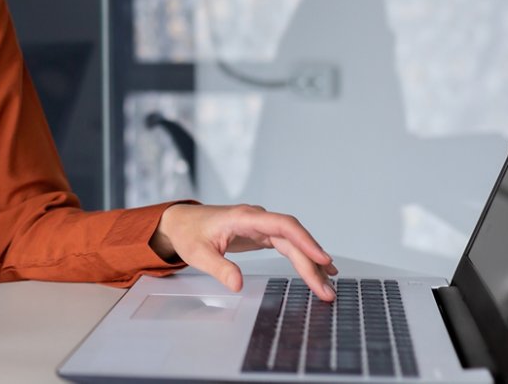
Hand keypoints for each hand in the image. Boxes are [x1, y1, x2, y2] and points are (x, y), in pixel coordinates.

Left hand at [150, 204, 337, 300]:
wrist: (180, 222)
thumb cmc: (188, 233)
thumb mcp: (198, 253)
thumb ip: (218, 267)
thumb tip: (237, 284)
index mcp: (244, 218)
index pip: (283, 226)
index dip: (305, 241)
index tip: (322, 258)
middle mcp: (257, 219)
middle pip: (293, 239)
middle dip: (312, 263)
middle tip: (326, 290)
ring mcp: (260, 226)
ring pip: (293, 243)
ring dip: (311, 263)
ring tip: (328, 285)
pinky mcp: (260, 234)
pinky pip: (287, 245)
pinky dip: (302, 258)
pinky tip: (316, 270)